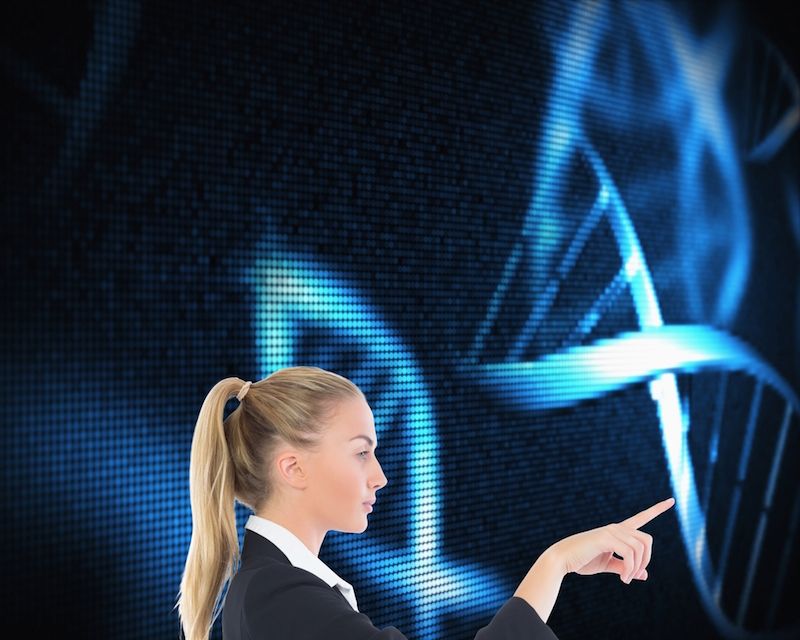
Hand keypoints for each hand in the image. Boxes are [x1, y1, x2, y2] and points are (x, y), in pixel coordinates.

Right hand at [549, 497, 674, 583]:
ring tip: (626, 579)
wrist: (563, 559)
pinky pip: (630, 553)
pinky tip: (623, 579)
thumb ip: (625, 567)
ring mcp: (611, 531)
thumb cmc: (583, 561)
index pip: (642, 517)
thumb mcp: (607, 565)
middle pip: (647, 540)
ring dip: (637, 568)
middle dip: (646, 561)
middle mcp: (616, 528)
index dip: (657, 509)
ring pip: (640, 548)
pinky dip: (630, 569)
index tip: (672, 501)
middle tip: (633, 577)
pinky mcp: (606, 538)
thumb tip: (644, 574)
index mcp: (618, 531)